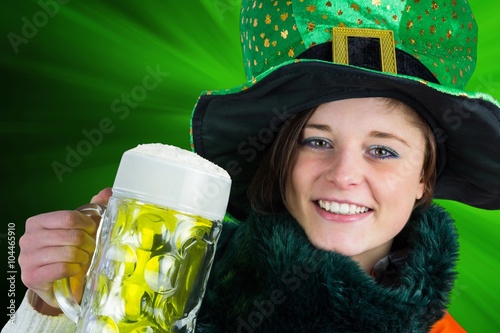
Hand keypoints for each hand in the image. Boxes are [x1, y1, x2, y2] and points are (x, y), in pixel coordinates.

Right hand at [18, 188, 111, 313]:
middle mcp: (28, 238)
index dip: (87, 224)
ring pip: (68, 253)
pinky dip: (75, 269)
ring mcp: (27, 259)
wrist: (56, 283)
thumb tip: (107, 191)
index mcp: (37, 222)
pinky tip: (75, 270)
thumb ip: (92, 209)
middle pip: (72, 236)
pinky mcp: (31, 277)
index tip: (93, 231)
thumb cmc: (67, 253)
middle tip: (91, 249)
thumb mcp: (78, 229)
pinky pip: (62, 268)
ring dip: (83, 258)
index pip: (68, 217)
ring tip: (83, 260)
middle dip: (88, 243)